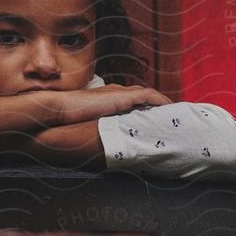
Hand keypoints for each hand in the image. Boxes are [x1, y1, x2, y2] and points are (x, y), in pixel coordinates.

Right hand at [46, 84, 173, 125]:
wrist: (61, 107)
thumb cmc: (69, 117)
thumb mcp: (86, 122)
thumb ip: (95, 126)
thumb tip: (97, 143)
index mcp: (107, 96)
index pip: (130, 98)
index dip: (142, 105)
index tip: (152, 114)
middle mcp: (115, 91)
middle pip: (142, 94)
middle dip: (155, 102)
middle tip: (168, 113)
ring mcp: (119, 92)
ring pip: (148, 94)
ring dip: (161, 101)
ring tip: (173, 111)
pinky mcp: (122, 97)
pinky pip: (148, 96)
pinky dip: (160, 101)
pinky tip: (169, 107)